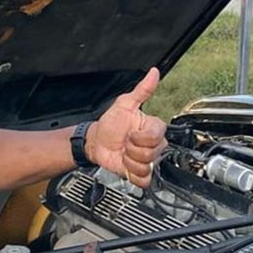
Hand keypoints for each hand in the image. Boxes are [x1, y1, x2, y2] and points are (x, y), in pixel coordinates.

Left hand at [85, 68, 166, 187]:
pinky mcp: (141, 173)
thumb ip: (142, 90)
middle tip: (125, 143)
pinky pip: (145, 179)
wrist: (96, 142)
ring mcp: (147, 159)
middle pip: (152, 153)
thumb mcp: (124, 104)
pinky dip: (133, 174)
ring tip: (124, 153)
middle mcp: (153, 144)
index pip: (156, 136)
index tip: (130, 133)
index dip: (140, 137)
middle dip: (133, 149)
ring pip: (147, 166)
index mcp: (153, 127)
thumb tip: (154, 72)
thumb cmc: (110, 123)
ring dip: (130, 161)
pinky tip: (126, 165)